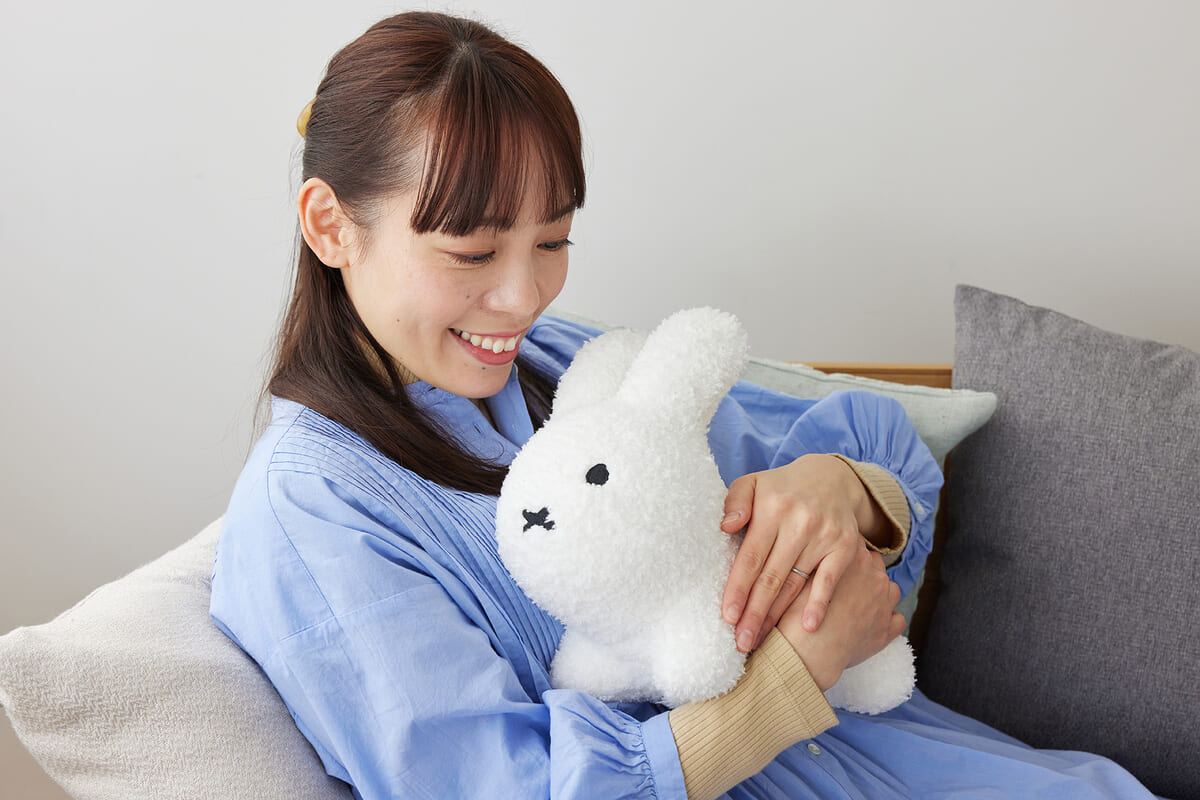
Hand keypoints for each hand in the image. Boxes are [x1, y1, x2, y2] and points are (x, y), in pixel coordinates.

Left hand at [720, 454, 883, 651]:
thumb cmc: (781, 488)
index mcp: (772, 509)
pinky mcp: (845, 546)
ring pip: (796, 583)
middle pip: (772, 577)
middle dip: (755, 613)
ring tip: (762, 642)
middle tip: (741, 643)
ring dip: (779, 616)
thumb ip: (735, 500)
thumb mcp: (753, 483)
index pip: (750, 557)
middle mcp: (799, 523)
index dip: (738, 588)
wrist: (832, 478)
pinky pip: (830, 580)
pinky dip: (819, 604)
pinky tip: (808, 627)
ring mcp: (824, 536)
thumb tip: (726, 526)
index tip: (727, 616)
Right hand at [775, 544, 904, 690]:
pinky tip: (870, 622)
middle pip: (875, 563)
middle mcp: (875, 576)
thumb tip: (820, 551)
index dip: (845, 549)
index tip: (837, 557)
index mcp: (854, 558)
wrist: (808, 650)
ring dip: (878, 593)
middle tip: (843, 584)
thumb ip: (818, 559)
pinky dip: (887, 619)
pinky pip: (897, 619)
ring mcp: (884, 603)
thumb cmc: (798, 611)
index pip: (856, 541)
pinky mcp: (887, 628)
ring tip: (857, 604)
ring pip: (891, 589)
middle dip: (863, 570)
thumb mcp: (802, 574)